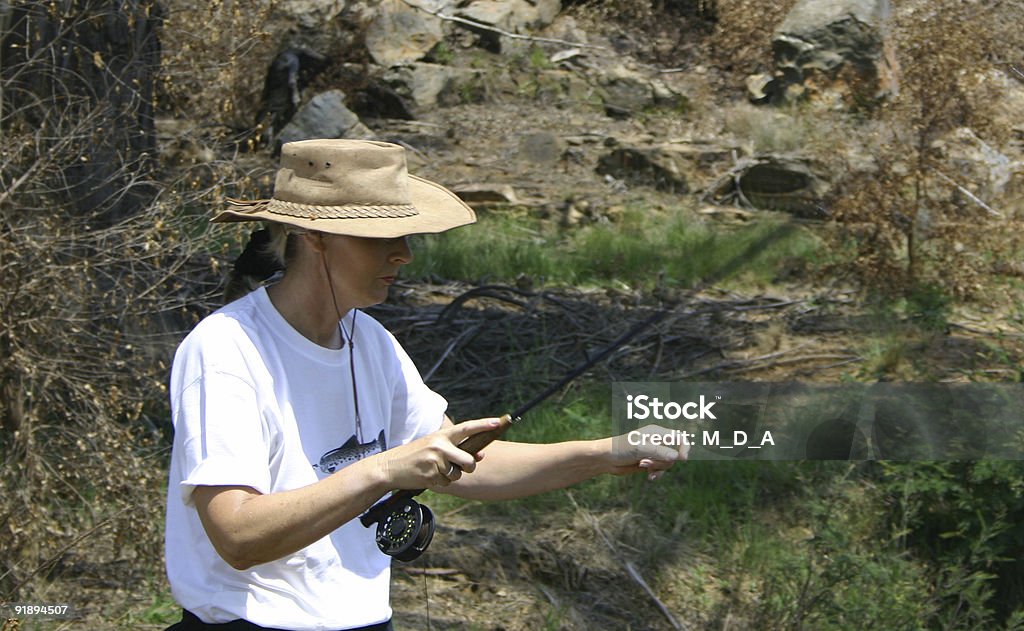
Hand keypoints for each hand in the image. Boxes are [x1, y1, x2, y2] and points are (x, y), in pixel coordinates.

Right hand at [374, 418, 500, 488]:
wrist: (390, 467)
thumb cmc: (415, 456)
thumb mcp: (434, 447)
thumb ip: (457, 449)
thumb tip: (481, 455)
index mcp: (441, 435)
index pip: (467, 428)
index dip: (483, 425)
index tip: (497, 422)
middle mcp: (440, 445)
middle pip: (469, 460)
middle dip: (469, 467)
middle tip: (461, 467)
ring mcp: (435, 460)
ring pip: (458, 474)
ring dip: (450, 476)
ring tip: (435, 470)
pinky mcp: (431, 475)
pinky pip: (446, 483)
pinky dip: (440, 482)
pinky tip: (428, 476)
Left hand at [608, 424, 688, 480]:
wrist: (607, 459)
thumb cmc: (621, 448)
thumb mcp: (640, 448)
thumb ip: (659, 451)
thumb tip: (676, 456)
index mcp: (657, 433)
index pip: (679, 437)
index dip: (684, 447)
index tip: (682, 458)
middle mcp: (657, 441)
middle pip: (674, 454)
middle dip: (662, 461)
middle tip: (645, 462)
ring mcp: (653, 453)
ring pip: (667, 463)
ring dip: (657, 468)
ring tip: (642, 465)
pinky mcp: (649, 463)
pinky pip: (660, 470)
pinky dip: (656, 474)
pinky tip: (649, 477)